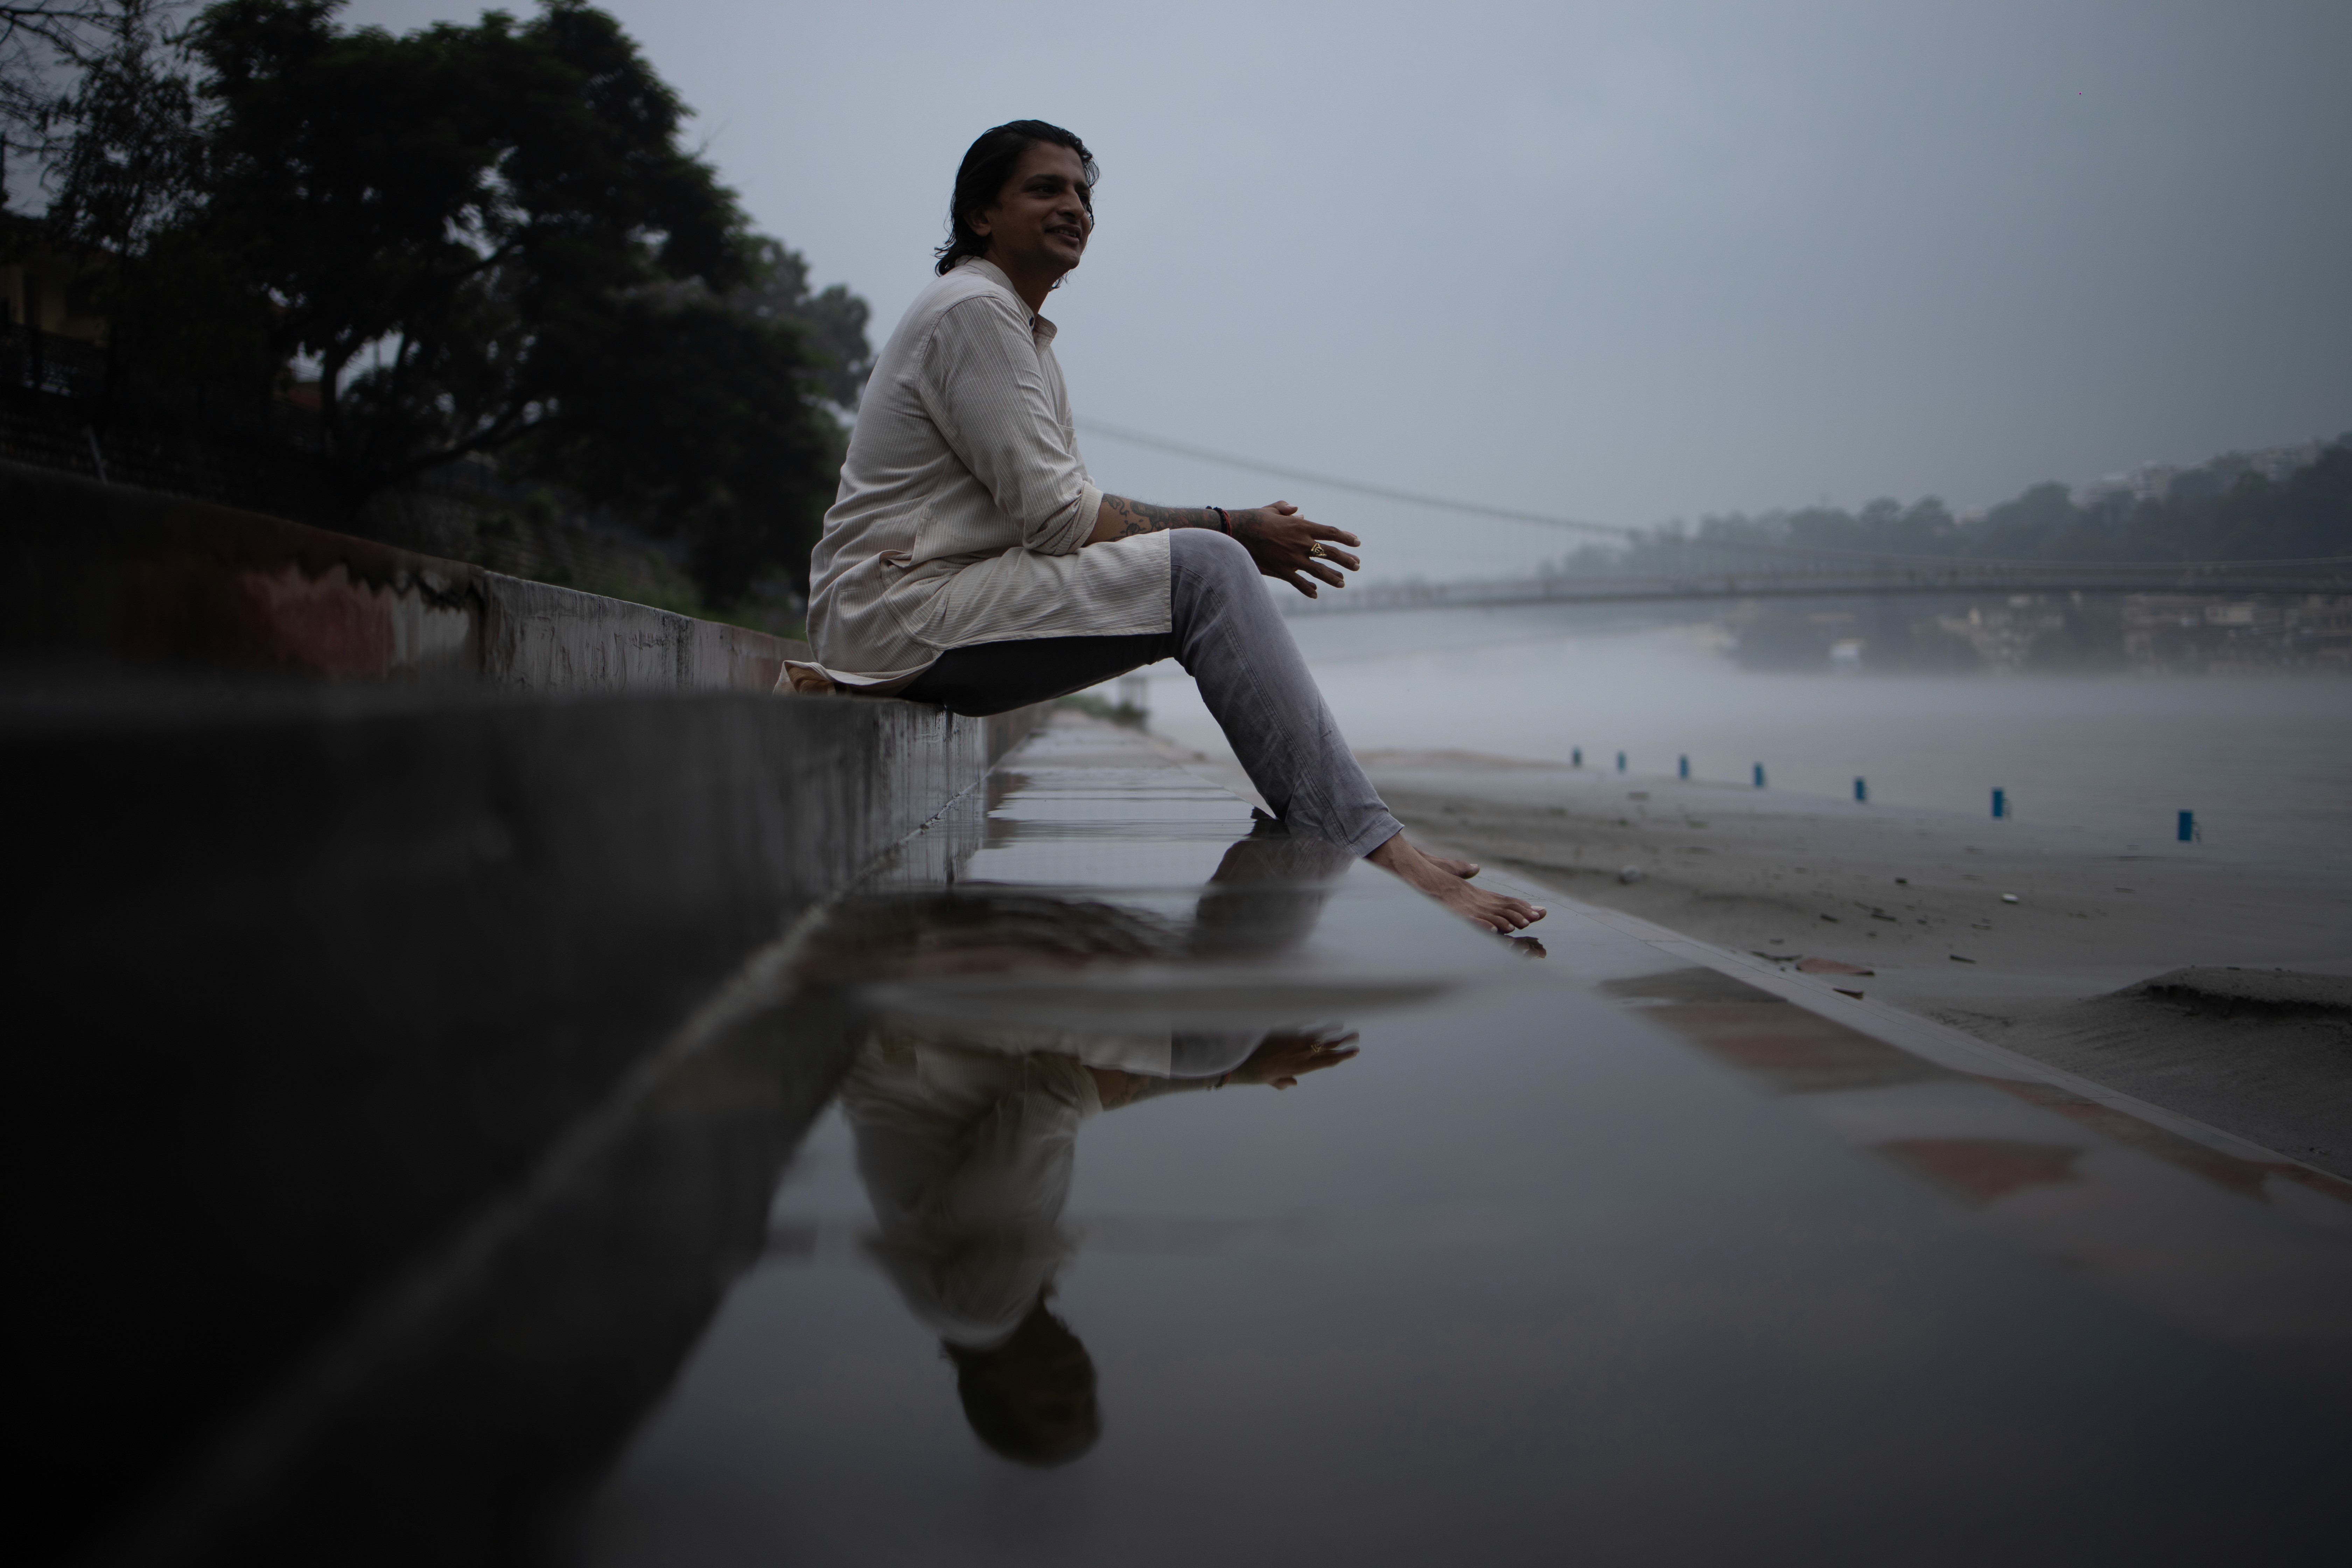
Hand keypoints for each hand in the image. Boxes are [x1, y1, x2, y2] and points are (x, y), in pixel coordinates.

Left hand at [1226, 1028, 1360, 1089]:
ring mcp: (1294, 1042)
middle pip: (1328, 1048)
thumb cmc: (1254, 1073)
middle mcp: (1301, 1054)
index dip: (1342, 1056)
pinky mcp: (1285, 1031)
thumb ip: (1283, 1081)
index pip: (1327, 1061)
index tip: (1354, 1052)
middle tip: (1356, 1038)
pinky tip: (1322, 1017)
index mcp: (1300, 1068)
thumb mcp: (1270, 1081)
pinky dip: (1315, 1021)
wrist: (1240, 1060)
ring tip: (1347, 1027)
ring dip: (1334, 1031)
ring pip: (1319, 1036)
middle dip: (1344, 1042)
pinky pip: (1303, 1025)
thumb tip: (1293, 1083)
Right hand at [1233, 502, 1361, 597]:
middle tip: (1357, 565)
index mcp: (1302, 526)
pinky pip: (1298, 582)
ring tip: (1343, 583)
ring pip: (1319, 570)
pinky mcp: (1281, 570)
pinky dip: (1308, 589)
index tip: (1357, 542)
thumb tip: (1299, 512)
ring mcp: (1293, 558)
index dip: (1346, 537)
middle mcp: (1301, 543)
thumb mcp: (1272, 509)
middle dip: (1346, 560)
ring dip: (1333, 577)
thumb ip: (1287, 509)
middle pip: (1330, 553)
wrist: (1236, 532)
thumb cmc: (1253, 518)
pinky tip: (1315, 594)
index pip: (1331, 532)